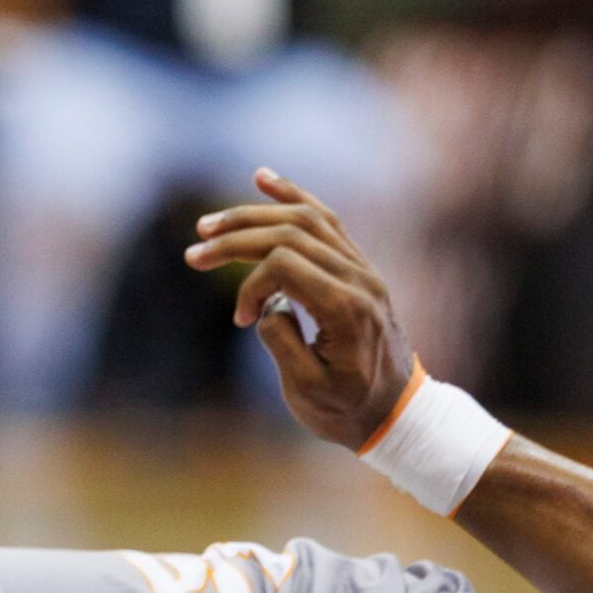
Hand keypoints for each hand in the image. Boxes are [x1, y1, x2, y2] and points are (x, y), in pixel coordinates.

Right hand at [185, 169, 415, 449]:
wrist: (397, 412)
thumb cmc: (348, 409)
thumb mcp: (307, 390)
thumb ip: (280, 341)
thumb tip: (265, 303)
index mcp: (348, 309)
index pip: (285, 264)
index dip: (250, 285)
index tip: (242, 320)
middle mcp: (361, 279)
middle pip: (291, 233)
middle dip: (236, 239)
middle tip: (194, 254)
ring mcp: (363, 269)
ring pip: (306, 219)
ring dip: (254, 216)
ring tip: (210, 225)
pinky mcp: (358, 266)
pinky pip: (326, 220)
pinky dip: (292, 197)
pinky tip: (262, 179)